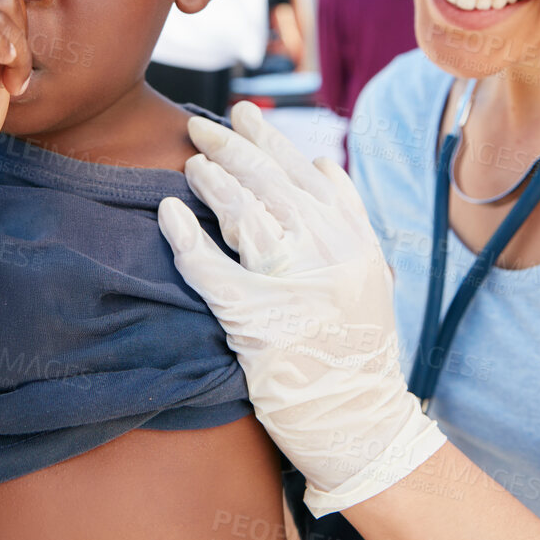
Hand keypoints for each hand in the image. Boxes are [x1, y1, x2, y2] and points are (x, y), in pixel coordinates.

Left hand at [157, 102, 446, 514]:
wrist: (362, 425)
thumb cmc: (359, 354)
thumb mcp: (371, 277)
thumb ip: (348, 221)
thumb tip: (321, 164)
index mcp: (356, 240)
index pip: (306, 171)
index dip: (271, 138)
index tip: (244, 114)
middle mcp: (330, 252)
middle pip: (270, 181)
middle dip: (231, 145)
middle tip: (200, 124)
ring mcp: (295, 284)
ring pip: (245, 211)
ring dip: (212, 180)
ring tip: (191, 161)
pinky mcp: (257, 319)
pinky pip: (210, 266)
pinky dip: (186, 235)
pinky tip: (169, 212)